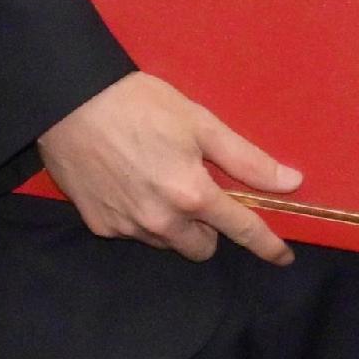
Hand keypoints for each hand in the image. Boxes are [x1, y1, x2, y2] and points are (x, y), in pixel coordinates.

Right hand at [37, 71, 299, 263]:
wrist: (68, 101)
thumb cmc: (140, 105)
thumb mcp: (201, 124)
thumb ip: (247, 160)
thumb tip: (291, 182)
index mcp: (192, 196)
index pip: (241, 230)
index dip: (267, 245)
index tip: (283, 257)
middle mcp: (160, 221)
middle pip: (201, 247)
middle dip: (209, 228)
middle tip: (199, 192)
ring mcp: (126, 227)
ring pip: (167, 242)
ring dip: (175, 225)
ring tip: (161, 182)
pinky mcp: (99, 225)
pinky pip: (134, 233)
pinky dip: (141, 217)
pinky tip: (132, 184)